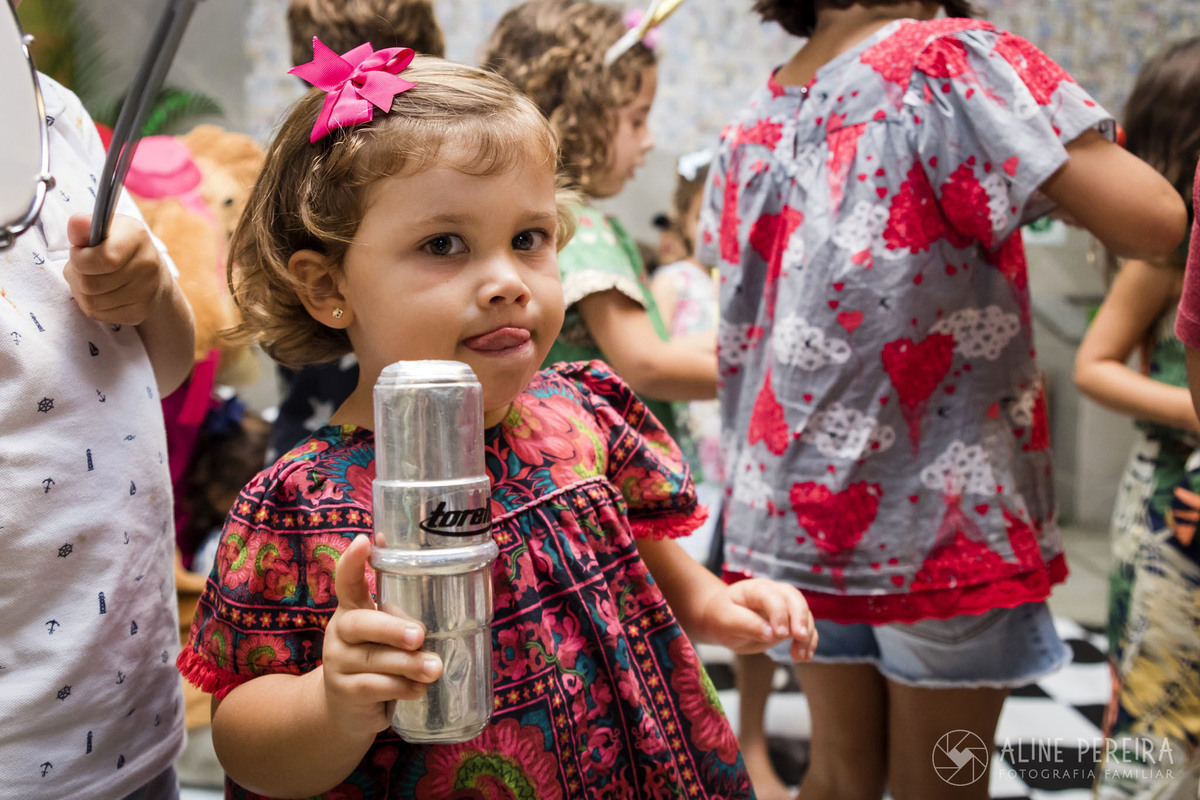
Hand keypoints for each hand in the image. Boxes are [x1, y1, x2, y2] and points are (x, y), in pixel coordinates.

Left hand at [63, 213, 174, 325]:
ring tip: (89, 279)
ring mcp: (146, 291)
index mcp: (137, 237)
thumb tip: (77, 221)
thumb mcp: (103, 229)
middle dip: (76, 276)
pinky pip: (99, 315)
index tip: (78, 252)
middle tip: (81, 268)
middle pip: (91, 284)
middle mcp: (147, 265)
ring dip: (80, 292)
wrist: (151, 273)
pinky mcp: (140, 311)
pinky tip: (100, 294)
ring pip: (91, 302)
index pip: (104, 259)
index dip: (80, 259)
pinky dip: (92, 306)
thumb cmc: (118, 245)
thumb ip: (84, 227)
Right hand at [321, 534, 442, 735]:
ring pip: (373, 659)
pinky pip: (374, 688)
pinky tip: (418, 689)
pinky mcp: (344, 692)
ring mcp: (338, 663)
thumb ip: (404, 616)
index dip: (352, 562)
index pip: (347, 581)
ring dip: (408, 664)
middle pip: (361, 624)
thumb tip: (446, 593)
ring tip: (434, 668)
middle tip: (419, 635)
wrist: (345, 711)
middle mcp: (340, 632)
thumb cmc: (377, 662)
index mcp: (352, 610)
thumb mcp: (385, 636)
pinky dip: (401, 688)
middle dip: (392, 629)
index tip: (364, 541)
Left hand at [702, 578, 817, 661]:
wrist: (722, 618)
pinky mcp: (790, 620)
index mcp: (754, 589)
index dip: (778, 613)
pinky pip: (806, 628)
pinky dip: (809, 642)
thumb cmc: (722, 617)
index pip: (771, 596)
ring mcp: (784, 605)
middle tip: (800, 637)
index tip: (781, 634)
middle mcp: (773, 592)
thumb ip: (747, 624)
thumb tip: (771, 634)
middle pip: (794, 598)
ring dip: (806, 635)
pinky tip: (805, 657)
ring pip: (804, 613)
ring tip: (799, 656)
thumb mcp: (727, 621)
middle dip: (800, 618)